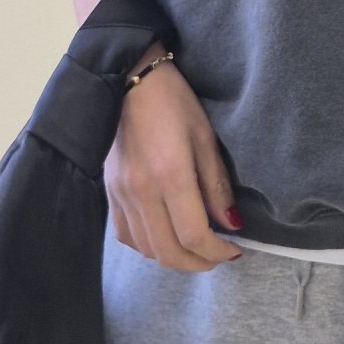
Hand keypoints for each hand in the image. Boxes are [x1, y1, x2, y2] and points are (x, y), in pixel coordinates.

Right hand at [103, 41, 244, 270]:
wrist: (129, 79)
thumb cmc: (174, 102)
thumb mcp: (205, 138)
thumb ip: (216, 186)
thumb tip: (231, 224)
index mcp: (169, 175)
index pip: (193, 235)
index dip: (217, 252)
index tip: (233, 250)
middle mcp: (141, 191)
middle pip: (168, 252)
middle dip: (198, 263)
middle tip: (217, 256)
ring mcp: (120, 193)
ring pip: (146, 249)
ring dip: (173, 257)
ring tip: (195, 247)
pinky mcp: (109, 191)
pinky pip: (126, 235)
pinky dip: (148, 245)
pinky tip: (165, 235)